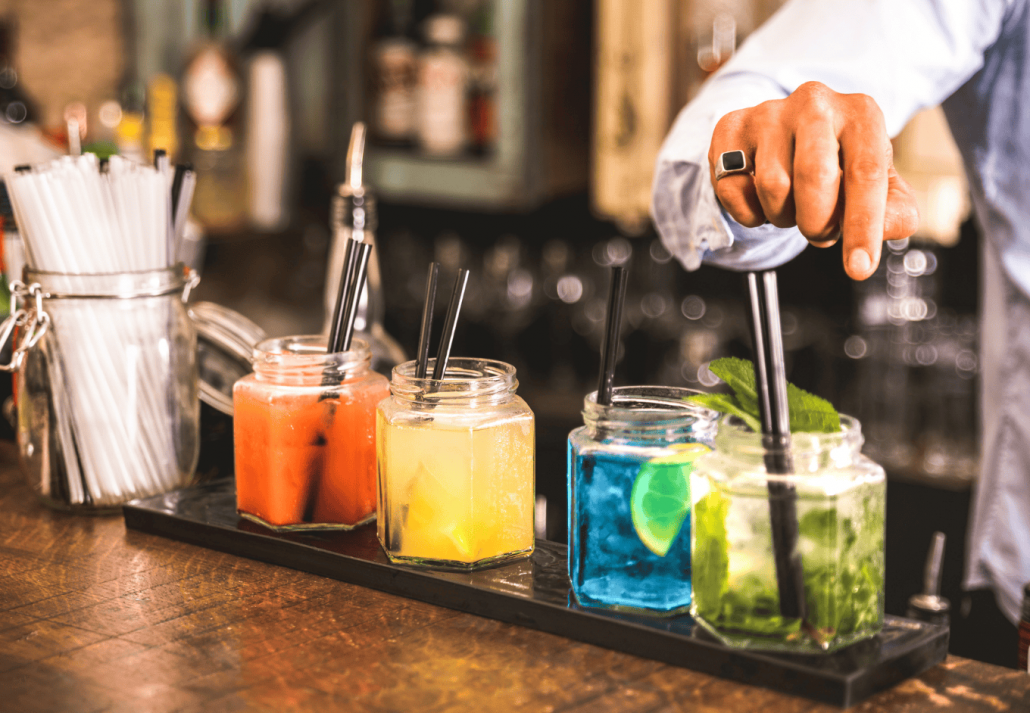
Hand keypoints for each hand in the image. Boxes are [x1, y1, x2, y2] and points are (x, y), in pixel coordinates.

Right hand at [709, 81, 918, 279]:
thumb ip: (894, 212)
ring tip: (793, 208)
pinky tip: (762, 202)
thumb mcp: (878, 184)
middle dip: (817, 223)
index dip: (862, 226)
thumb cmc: (838, 164)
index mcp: (860, 113)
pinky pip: (733, 189)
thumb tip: (880, 230)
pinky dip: (749, 213)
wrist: (788, 134)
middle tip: (820, 233)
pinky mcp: (731, 129)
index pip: (863, 173)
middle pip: (814, 178)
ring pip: (772, 187)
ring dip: (783, 217)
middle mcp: (815, 103)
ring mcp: (768, 113)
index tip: (858, 267)